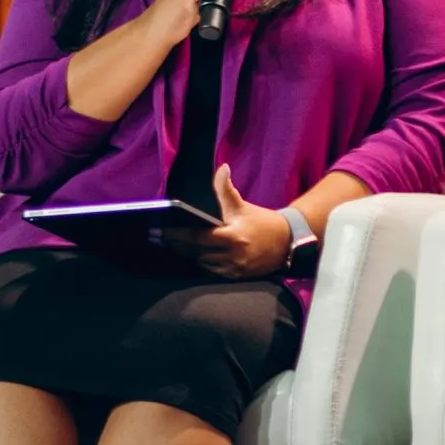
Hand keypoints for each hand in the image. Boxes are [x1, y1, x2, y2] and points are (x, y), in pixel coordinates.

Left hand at [172, 163, 294, 277]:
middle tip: (157, 239)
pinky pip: (212, 272)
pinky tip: (191, 257)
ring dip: (188, 256)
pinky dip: (201, 264)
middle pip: (195, 253)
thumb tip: (221, 168)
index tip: (160, 232)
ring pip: (202, 264)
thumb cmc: (262, 221)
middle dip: (176, 246)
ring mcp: (234, 268)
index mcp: (232, 236)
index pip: (196, 237)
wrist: (287, 242)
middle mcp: (232, 255)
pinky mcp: (237, 276)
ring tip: (172, 247)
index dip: (176, 235)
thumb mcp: (243, 205)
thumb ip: (226, 189)